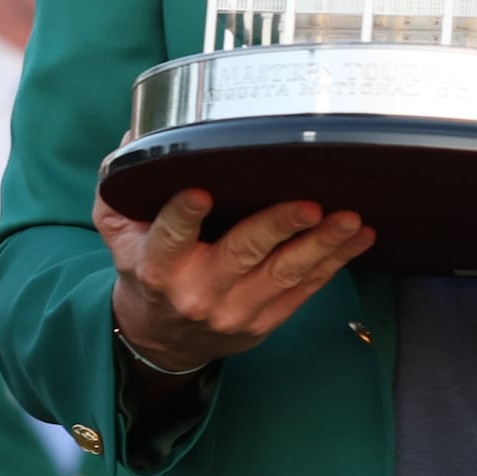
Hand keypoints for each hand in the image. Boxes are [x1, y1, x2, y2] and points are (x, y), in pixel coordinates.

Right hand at [100, 189, 374, 372]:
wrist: (163, 338)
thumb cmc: (145, 270)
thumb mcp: (118, 231)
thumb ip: (121, 187)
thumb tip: (135, 137)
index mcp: (159, 266)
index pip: (170, 238)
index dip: (183, 217)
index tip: (200, 193)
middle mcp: (199, 291)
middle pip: (241, 255)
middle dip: (277, 227)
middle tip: (309, 204)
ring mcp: (237, 309)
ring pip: (285, 274)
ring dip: (322, 245)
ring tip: (349, 219)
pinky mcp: (266, 320)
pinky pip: (305, 290)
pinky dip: (335, 263)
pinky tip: (358, 238)